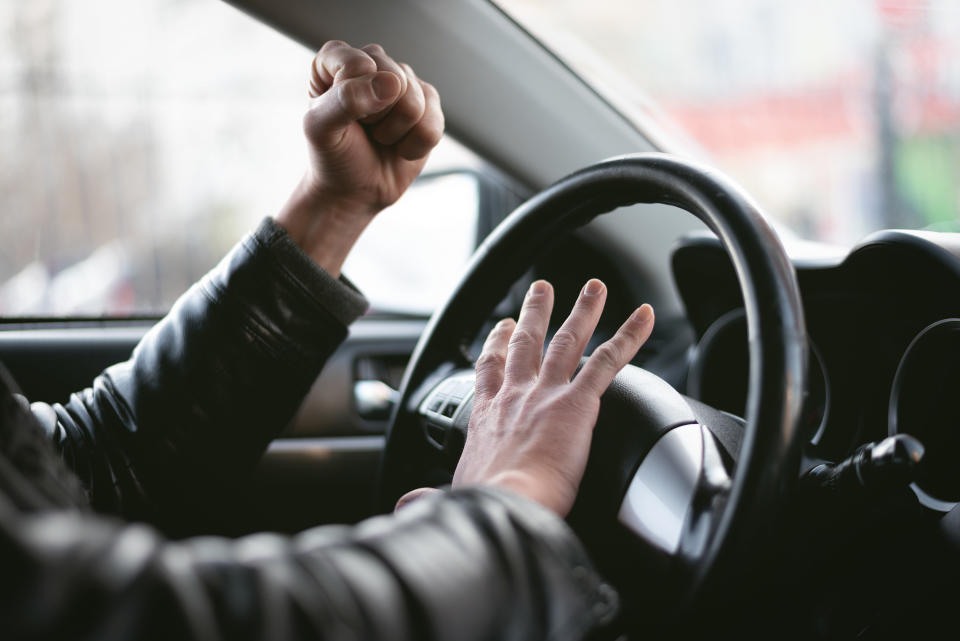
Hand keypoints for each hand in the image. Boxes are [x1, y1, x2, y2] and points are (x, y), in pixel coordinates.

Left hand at [276, 41, 443, 274]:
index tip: (342, 117)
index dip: (353, 99)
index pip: (357, 64)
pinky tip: (400, 147)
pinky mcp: (428, 105)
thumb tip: (392, 83)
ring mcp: (404, 82)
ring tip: (381, 138)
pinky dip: (415, 146)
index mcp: (337, 59)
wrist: (355, 190)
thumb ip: (346, 100)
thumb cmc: (333, 155)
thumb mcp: (321, 129)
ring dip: (396, 133)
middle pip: (394, 79)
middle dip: (379, 117)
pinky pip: (434, 124)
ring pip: (416, 103)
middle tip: (364, 129)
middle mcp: (373, 62)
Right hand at [452, 279, 654, 516]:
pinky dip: (629, 336)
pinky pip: (608, 360)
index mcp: (486, 417)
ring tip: (594, 288)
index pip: (489, 371)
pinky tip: (645, 317)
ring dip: (583, 311)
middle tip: (542, 290)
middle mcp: (515, 396)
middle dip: (535, 313)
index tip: (501, 328)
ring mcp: (546, 394)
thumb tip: (411, 505)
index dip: (495, 345)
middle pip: (526, 343)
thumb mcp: (452, 495)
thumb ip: (432, 497)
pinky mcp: (577, 402)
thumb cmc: (481, 505)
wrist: (505, 504)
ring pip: (567, 341)